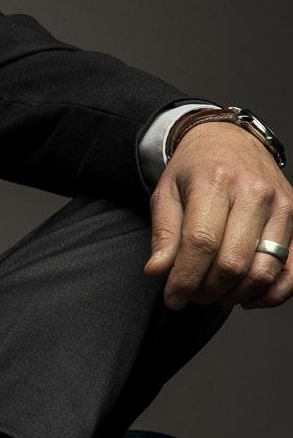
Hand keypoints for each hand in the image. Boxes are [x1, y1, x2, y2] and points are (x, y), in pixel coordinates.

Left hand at [144, 122, 292, 309]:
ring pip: (264, 271)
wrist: (230, 140)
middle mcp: (254, 193)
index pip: (202, 242)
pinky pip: (292, 271)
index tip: (172, 297)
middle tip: (190, 295)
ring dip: (235, 294)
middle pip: (233, 262)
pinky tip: (246, 296)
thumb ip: (164, 234)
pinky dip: (270, 294)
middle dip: (207, 290)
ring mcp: (281, 207)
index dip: (185, 278)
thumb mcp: (166, 192)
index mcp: (216, 181)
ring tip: (213, 293)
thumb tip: (158, 272)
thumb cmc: (196, 168)